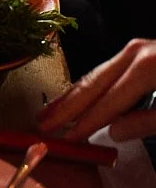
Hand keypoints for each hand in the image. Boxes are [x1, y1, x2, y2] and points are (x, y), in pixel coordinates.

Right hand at [39, 39, 155, 140]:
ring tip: (49, 110)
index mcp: (146, 68)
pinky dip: (89, 86)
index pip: (108, 102)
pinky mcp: (142, 52)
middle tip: (42, 122)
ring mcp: (138, 49)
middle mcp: (136, 53)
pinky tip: (78, 96)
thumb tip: (114, 132)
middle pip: (92, 83)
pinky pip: (107, 71)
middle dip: (66, 106)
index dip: (86, 122)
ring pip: (95, 75)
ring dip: (71, 95)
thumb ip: (147, 122)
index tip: (67, 138)